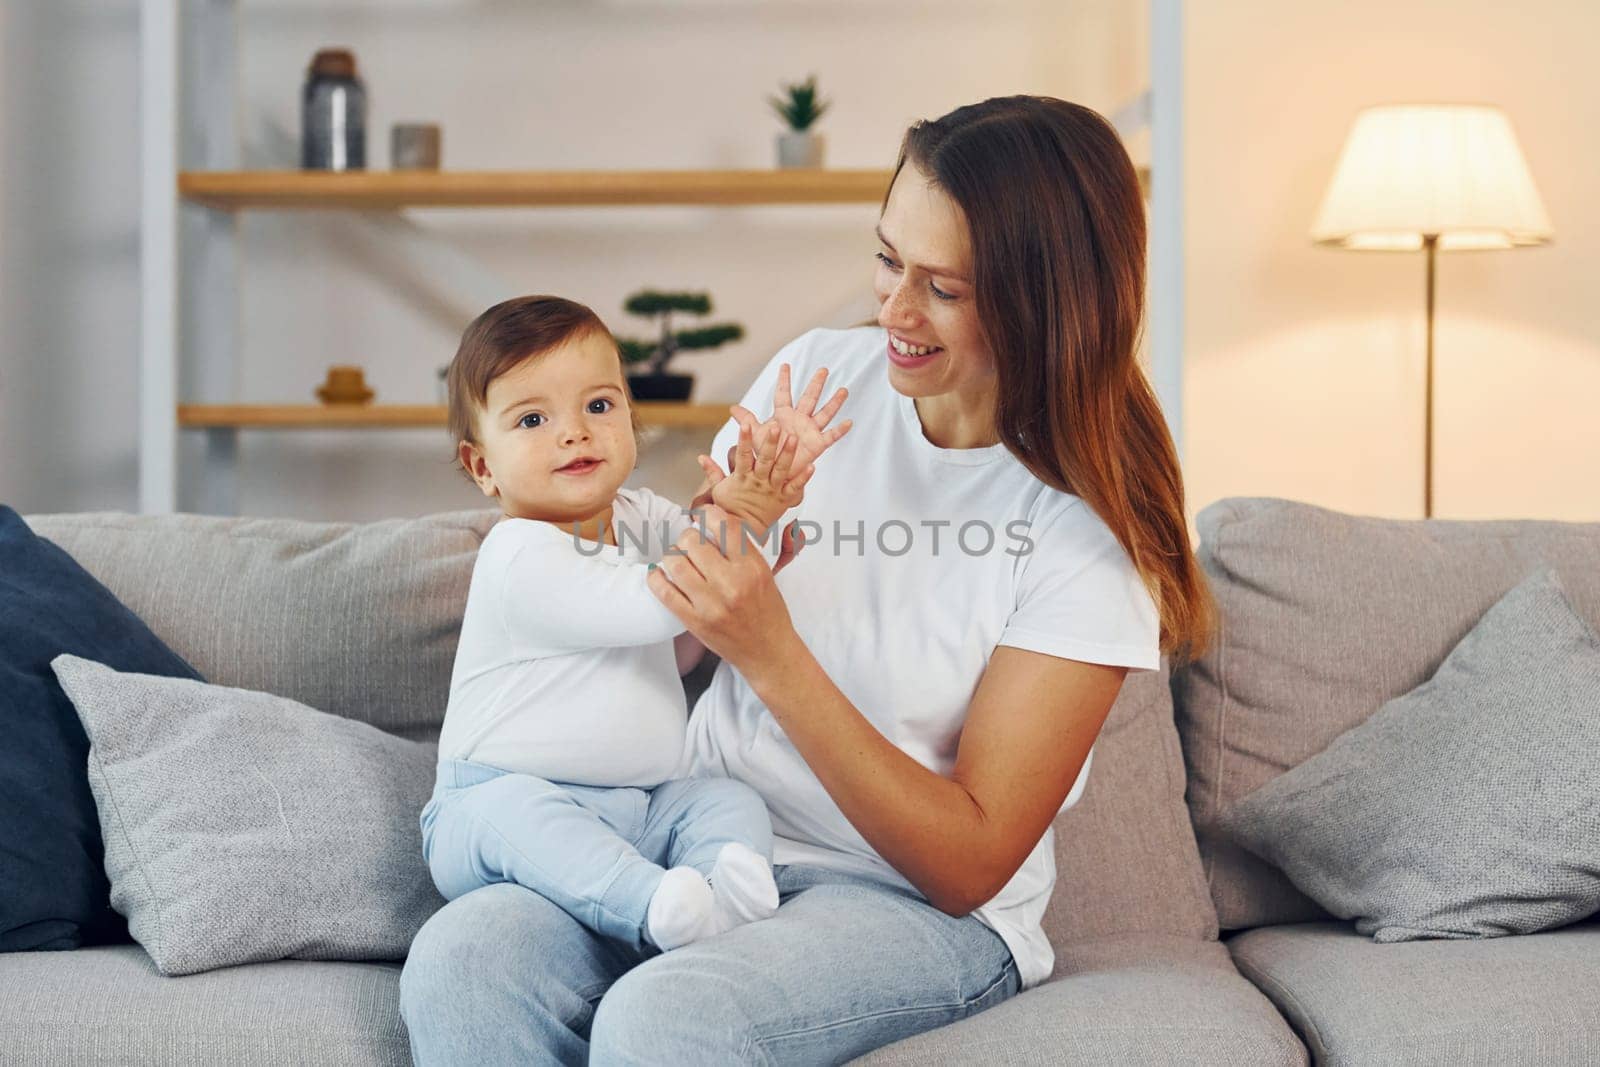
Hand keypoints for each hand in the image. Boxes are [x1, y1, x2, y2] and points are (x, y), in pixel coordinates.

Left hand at [648, 504, 800, 670]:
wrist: (768, 651)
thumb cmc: (768, 612)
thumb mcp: (765, 573)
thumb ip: (742, 549)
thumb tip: (713, 523)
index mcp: (752, 567)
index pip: (724, 526)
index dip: (708, 514)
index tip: (702, 516)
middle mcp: (731, 583)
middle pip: (693, 541)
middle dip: (688, 537)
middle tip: (690, 542)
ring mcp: (710, 604)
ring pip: (675, 562)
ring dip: (672, 556)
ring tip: (678, 559)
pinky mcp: (694, 621)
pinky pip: (665, 592)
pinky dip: (656, 578)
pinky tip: (659, 574)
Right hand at [696, 417, 813, 536]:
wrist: (743, 532)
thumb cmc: (730, 508)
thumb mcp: (718, 490)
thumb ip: (712, 472)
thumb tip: (701, 457)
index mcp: (742, 477)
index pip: (742, 455)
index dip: (744, 439)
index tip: (745, 424)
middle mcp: (758, 482)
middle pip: (764, 460)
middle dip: (769, 443)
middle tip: (775, 427)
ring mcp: (772, 490)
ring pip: (781, 470)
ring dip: (787, 454)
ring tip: (794, 439)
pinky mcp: (784, 499)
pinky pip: (795, 488)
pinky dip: (803, 478)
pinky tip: (811, 466)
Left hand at [730, 363, 851, 473]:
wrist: (775, 473)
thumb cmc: (765, 454)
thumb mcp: (756, 436)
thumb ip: (747, 421)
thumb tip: (732, 408)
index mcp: (783, 415)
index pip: (783, 394)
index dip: (784, 380)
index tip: (785, 365)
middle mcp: (799, 420)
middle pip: (809, 398)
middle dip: (816, 384)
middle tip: (823, 369)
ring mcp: (810, 431)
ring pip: (824, 413)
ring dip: (834, 402)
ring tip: (843, 390)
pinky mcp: (817, 445)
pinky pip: (830, 436)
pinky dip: (840, 430)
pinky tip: (849, 422)